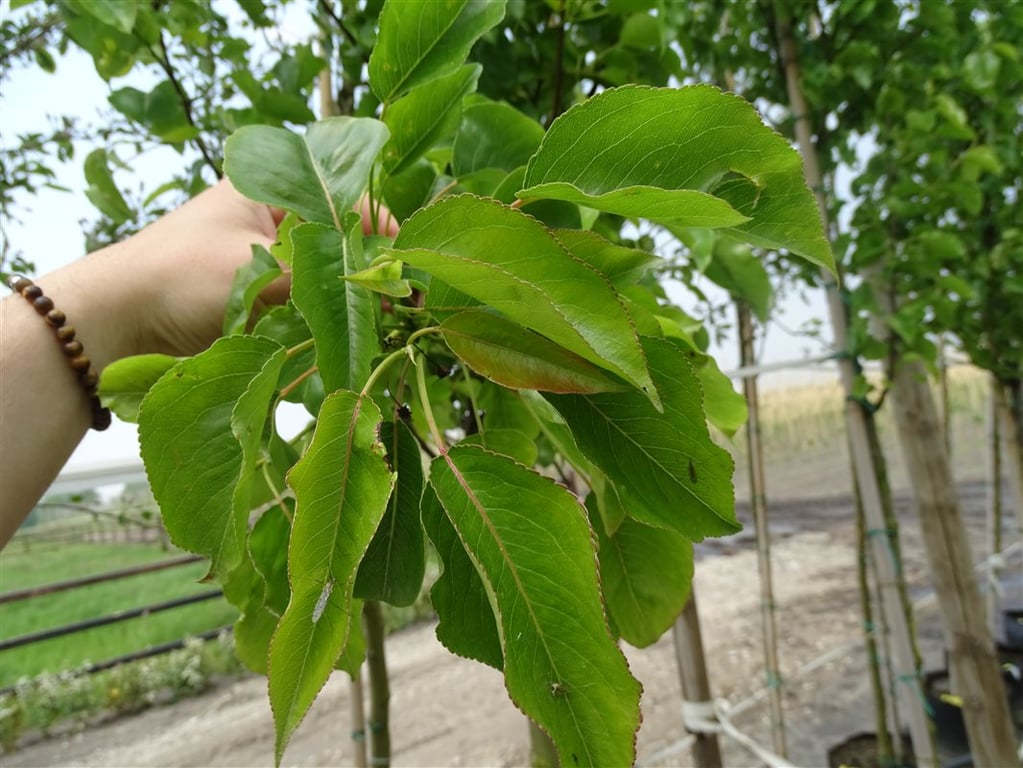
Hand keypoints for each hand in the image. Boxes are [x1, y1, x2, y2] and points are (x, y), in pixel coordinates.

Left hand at [59, 178, 397, 362]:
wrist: (118, 322)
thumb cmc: (178, 275)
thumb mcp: (257, 268)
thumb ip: (320, 275)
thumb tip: (379, 288)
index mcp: (270, 190)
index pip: (344, 199)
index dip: (380, 229)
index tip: (404, 263)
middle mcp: (271, 221)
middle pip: (339, 241)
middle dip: (367, 272)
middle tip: (395, 304)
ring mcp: (266, 262)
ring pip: (325, 278)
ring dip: (347, 303)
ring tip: (373, 327)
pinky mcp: (259, 300)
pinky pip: (305, 307)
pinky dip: (323, 323)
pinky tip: (340, 341)